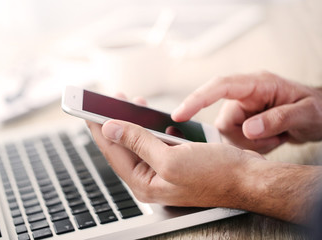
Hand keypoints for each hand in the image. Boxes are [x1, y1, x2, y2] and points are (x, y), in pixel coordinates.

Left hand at [87, 118, 264, 207]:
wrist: (249, 178)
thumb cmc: (217, 174)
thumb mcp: (172, 159)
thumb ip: (138, 143)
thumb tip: (111, 129)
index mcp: (145, 183)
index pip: (112, 151)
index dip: (98, 128)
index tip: (86, 110)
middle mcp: (151, 179)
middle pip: (123, 146)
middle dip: (116, 121)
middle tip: (108, 101)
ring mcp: (163, 171)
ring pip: (140, 142)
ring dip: (135, 123)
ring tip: (132, 104)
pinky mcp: (175, 162)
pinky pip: (157, 143)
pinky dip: (153, 129)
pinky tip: (154, 120)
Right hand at [172, 71, 321, 152]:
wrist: (319, 117)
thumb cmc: (317, 108)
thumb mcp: (306, 113)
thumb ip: (278, 119)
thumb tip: (249, 129)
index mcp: (257, 84)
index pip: (220, 87)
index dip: (197, 99)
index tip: (180, 114)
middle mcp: (245, 95)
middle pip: (223, 121)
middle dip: (244, 138)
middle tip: (273, 139)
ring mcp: (242, 109)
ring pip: (227, 135)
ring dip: (251, 145)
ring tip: (276, 138)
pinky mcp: (242, 122)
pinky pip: (235, 141)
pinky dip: (253, 148)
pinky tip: (270, 141)